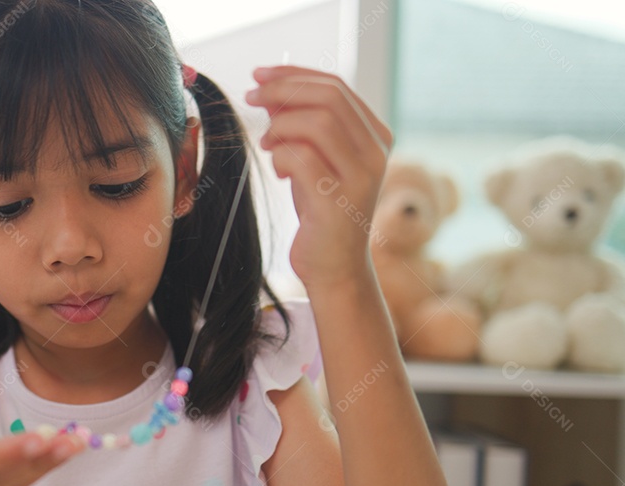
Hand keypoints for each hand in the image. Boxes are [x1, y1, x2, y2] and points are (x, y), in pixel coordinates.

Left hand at [244, 65, 392, 289]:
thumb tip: (270, 93)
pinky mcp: (338, 201)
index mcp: (375, 136)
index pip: (337, 87)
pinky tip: (279, 171)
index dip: (294, 75)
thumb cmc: (321, 212)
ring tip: (268, 144)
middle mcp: (376, 153)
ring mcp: (361, 177)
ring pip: (318, 123)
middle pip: (329, 98)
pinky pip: (303, 159)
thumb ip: (302, 127)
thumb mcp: (315, 161)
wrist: (334, 267)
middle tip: (251, 98)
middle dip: (282, 91)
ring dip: (280, 127)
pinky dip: (281, 157)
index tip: (260, 76)